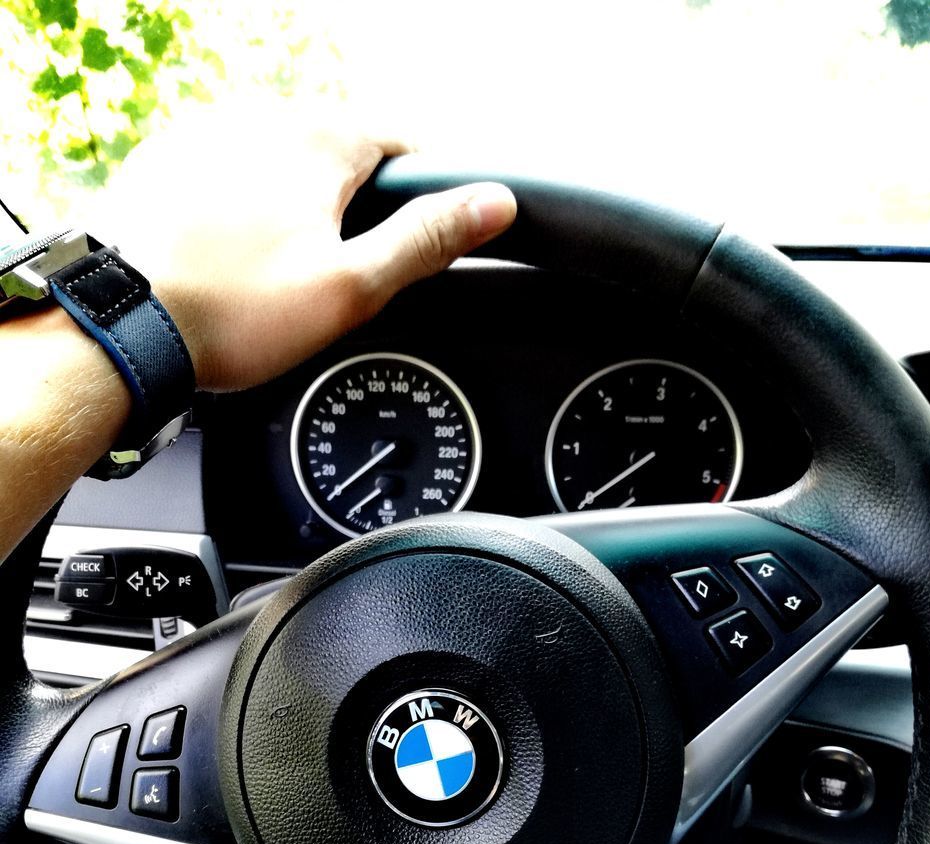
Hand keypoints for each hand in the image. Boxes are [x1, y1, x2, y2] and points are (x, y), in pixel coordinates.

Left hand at [99, 99, 516, 390]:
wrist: (117, 321)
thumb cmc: (232, 311)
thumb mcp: (351, 287)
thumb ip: (427, 240)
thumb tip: (492, 204)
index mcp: (318, 140)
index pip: (407, 142)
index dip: (434, 186)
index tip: (440, 225)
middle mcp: (261, 118)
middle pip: (344, 153)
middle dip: (362, 206)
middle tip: (356, 273)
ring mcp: (208, 135)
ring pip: (286, 164)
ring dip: (304, 208)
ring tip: (289, 279)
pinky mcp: (168, 162)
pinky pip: (234, 177)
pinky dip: (250, 211)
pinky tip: (240, 265)